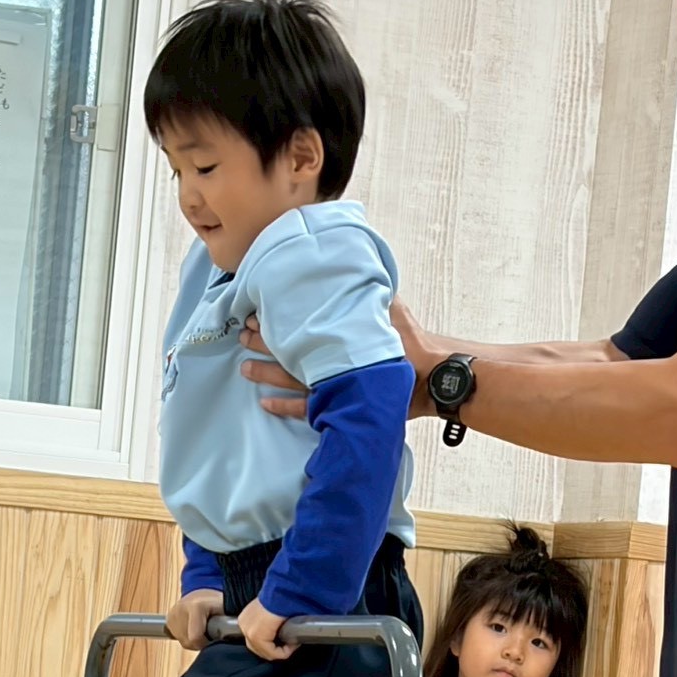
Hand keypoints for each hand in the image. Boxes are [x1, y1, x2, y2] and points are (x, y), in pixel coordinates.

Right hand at [166, 588, 223, 650]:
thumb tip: (234, 635)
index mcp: (196, 606)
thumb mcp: (227, 609)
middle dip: (200, 642)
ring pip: (183, 641)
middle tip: (209, 632)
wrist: (205, 591)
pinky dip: (186, 636)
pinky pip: (177, 636)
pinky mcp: (168, 619)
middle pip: (188, 642)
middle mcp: (181, 608)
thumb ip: (229, 623)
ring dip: (193, 639)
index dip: (206, 643)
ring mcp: (173, 614)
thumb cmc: (218, 602)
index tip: (214, 637)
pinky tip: (193, 627)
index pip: (195, 638)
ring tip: (202, 628)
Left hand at [238, 596, 296, 660]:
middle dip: (275, 650)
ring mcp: (248, 632)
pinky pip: (272, 654)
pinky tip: (292, 644)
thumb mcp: (271, 610)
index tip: (286, 639)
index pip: (255, 640)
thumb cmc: (281, 597)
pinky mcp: (257, 637)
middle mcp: (244, 625)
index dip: (272, 644)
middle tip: (290, 644)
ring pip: (265, 653)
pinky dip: (284, 652)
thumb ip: (270, 622)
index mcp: (245, 618)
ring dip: (281, 651)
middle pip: (258, 648)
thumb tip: (280, 632)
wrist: (282, 592)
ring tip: (293, 644)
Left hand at [241, 304, 455, 423]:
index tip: (255, 314)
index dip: (275, 321)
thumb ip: (371, 293)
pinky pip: (307, 410)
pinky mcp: (342, 407)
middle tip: (243, 335)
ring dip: (266, 374)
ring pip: (292, 380)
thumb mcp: (394, 310)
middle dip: (264, 343)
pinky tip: (266, 404)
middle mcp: (334, 360)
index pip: (299, 326)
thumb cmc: (414, 345)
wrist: (432, 380)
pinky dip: (285, 407)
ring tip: (244, 369)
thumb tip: (359, 266)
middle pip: (290, 351)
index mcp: (341, 335)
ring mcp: (336, 386)